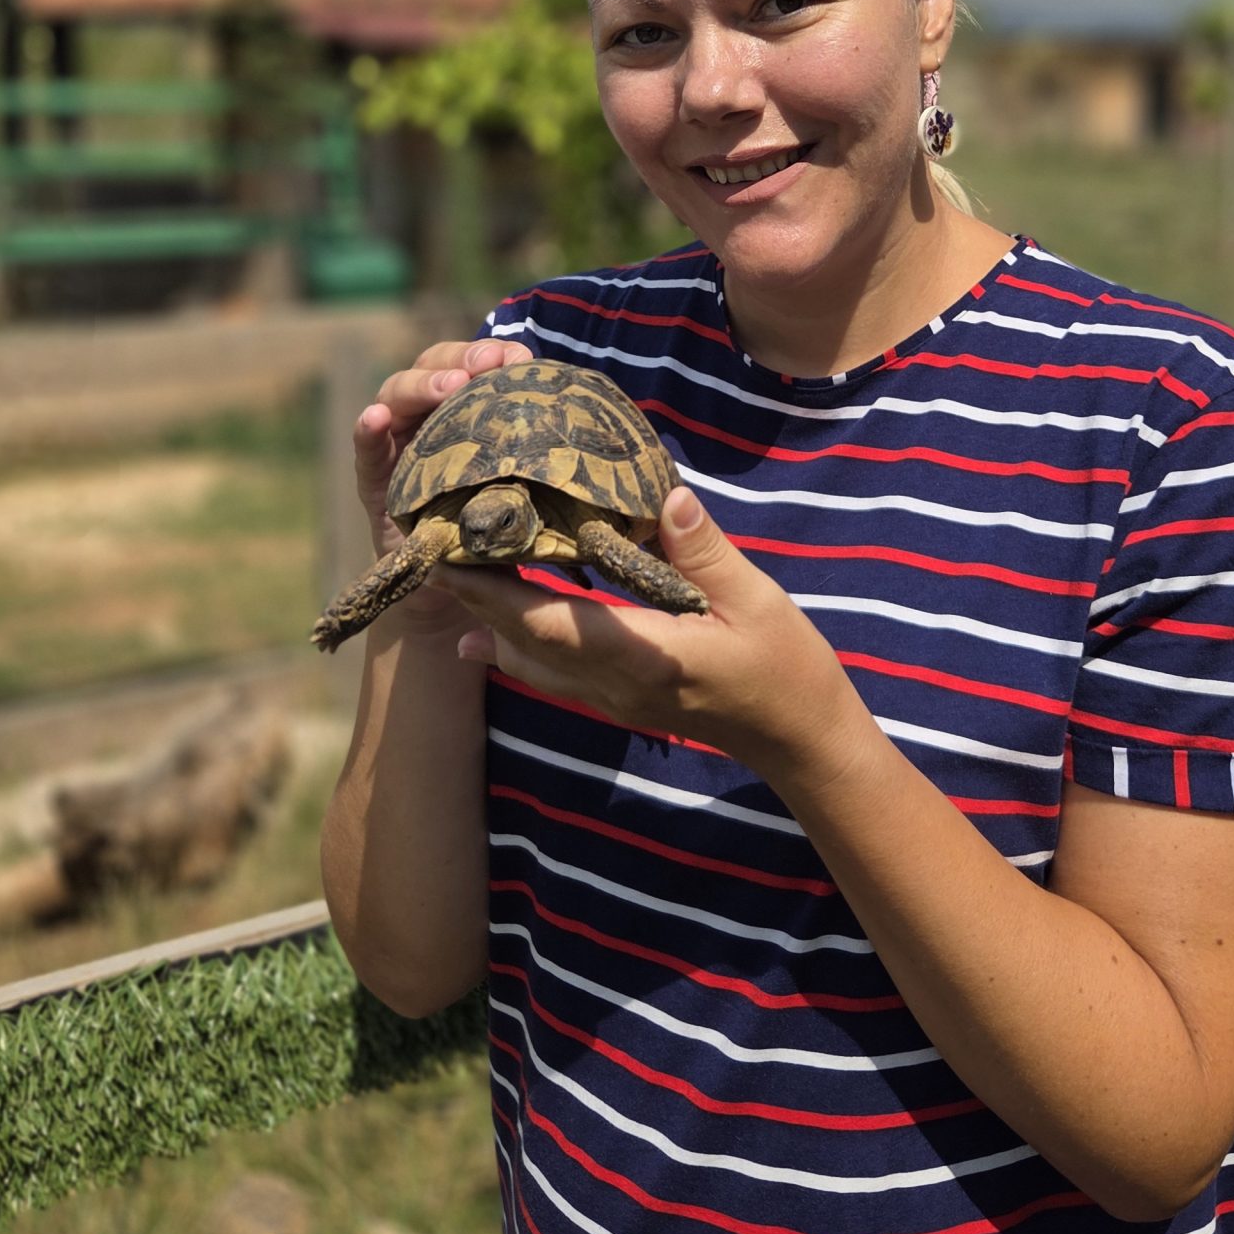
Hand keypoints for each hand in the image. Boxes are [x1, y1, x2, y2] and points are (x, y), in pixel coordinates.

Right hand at [352, 335, 531, 623]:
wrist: (450, 587)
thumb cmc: (494, 532)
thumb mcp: (520, 504)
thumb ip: (539, 488)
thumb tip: (587, 472)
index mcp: (467, 414)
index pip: (474, 367)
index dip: (495, 356)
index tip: (523, 358)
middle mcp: (429, 419)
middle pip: (435, 368)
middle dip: (461, 359)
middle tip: (486, 363)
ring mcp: (397, 445)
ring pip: (396, 394)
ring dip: (421, 385)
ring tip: (447, 386)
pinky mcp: (374, 480)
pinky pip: (365, 450)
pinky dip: (367, 430)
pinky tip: (375, 418)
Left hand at [447, 487, 868, 789]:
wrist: (801, 741)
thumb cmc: (786, 669)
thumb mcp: (757, 599)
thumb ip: (704, 550)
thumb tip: (665, 493)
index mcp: (646, 656)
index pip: (554, 623)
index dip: (498, 592)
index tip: (453, 557)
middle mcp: (616, 685)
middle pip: (527, 643)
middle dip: (477, 597)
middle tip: (432, 550)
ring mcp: (615, 700)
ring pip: (533, 663)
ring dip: (491, 620)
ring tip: (451, 578)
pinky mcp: (621, 701)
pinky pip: (552, 674)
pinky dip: (516, 645)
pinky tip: (488, 631)